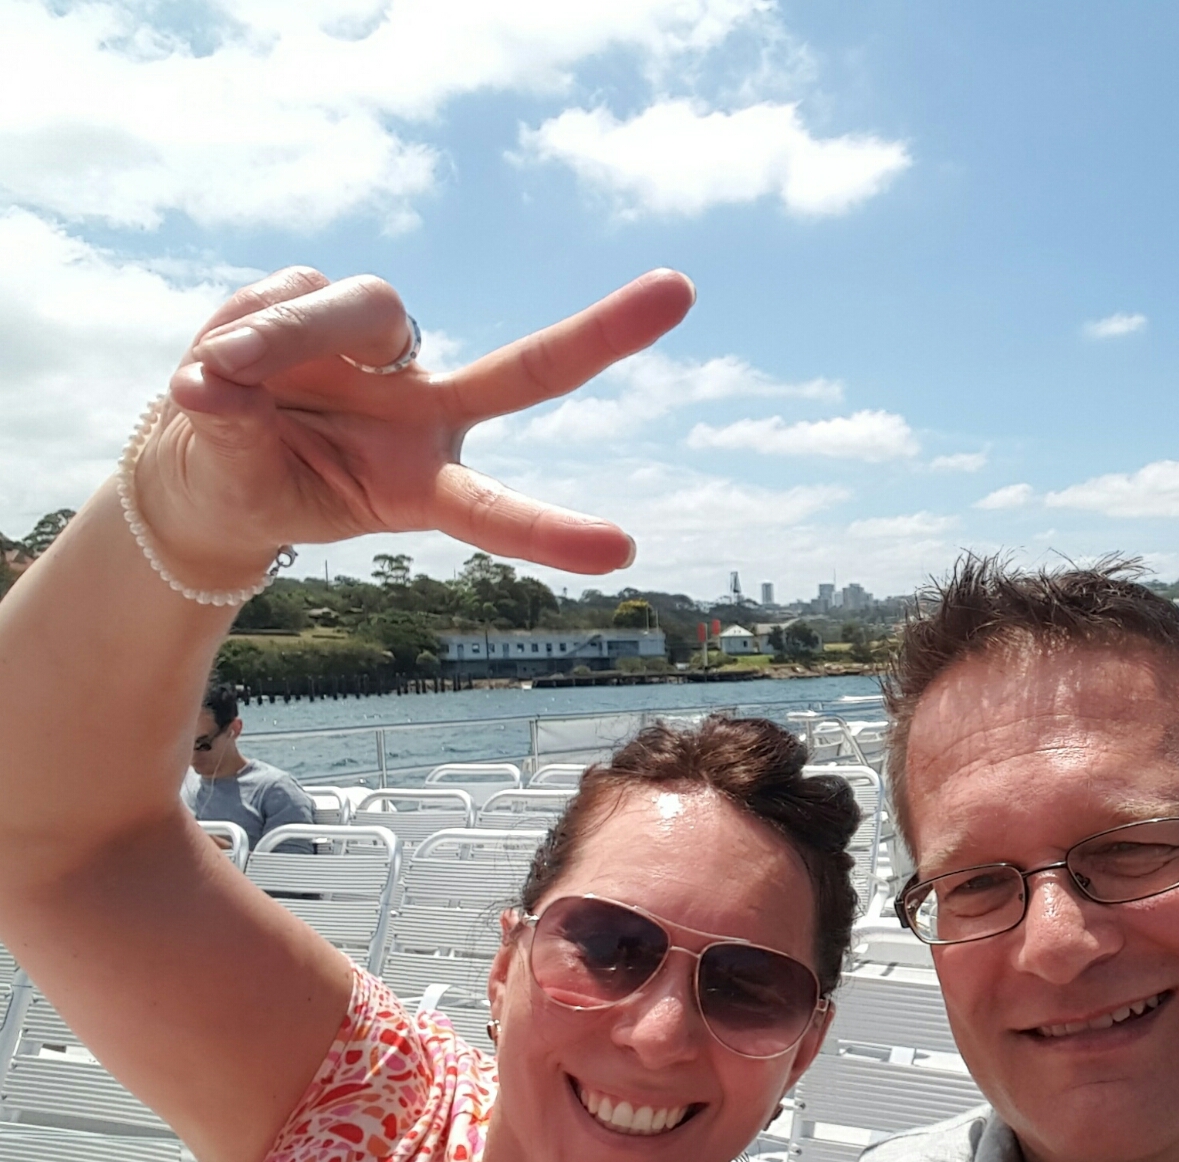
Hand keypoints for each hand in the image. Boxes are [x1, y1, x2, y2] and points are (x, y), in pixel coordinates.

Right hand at [137, 267, 694, 587]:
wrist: (199, 453)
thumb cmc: (251, 481)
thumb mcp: (245, 487)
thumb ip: (238, 442)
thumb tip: (214, 383)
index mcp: (423, 479)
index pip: (496, 507)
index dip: (551, 531)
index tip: (624, 552)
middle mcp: (424, 407)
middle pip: (521, 370)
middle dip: (603, 334)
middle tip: (679, 292)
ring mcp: (381, 351)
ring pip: (362, 311)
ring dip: (283, 339)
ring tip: (219, 377)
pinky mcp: (324, 300)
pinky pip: (288, 293)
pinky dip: (239, 327)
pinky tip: (210, 362)